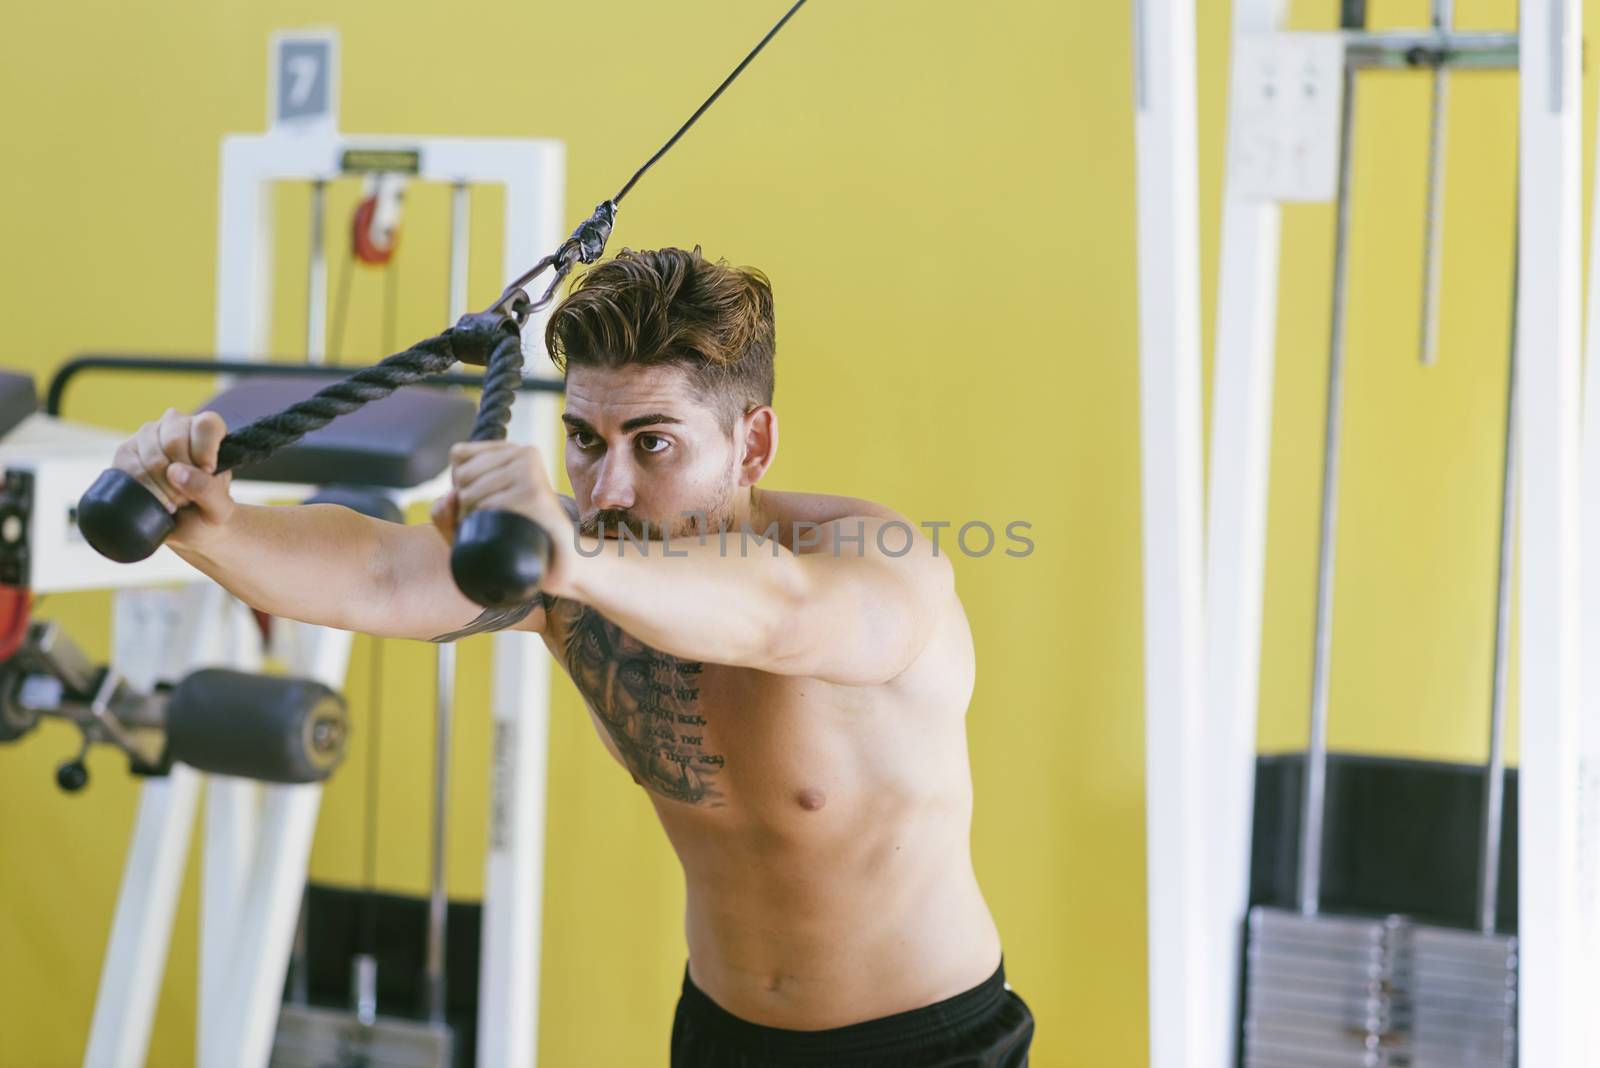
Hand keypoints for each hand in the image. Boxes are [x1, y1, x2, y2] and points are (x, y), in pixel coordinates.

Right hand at [111, 409, 234, 547]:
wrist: (183, 528)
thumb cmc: (206, 511)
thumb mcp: (219, 508)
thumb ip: (208, 489)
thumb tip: (175, 471)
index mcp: (206, 431)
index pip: (206, 425)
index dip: (205, 451)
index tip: (207, 473)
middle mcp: (176, 426)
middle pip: (176, 441)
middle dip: (184, 477)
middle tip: (189, 494)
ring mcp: (148, 436)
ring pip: (153, 457)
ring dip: (165, 488)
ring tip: (174, 499)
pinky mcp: (125, 452)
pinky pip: (132, 469)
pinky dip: (147, 491)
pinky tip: (156, 499)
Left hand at [434, 442, 576, 593]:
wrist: (557, 564)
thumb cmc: (508, 541)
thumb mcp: (468, 523)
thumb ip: (445, 511)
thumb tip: (451, 496)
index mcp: (512, 451)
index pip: (459, 455)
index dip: (458, 486)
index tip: (482, 504)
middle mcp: (524, 453)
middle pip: (462, 475)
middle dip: (463, 507)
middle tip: (489, 524)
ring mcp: (532, 471)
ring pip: (471, 493)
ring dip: (472, 520)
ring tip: (496, 531)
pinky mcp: (535, 493)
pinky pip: (488, 507)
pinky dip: (487, 526)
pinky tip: (505, 533)